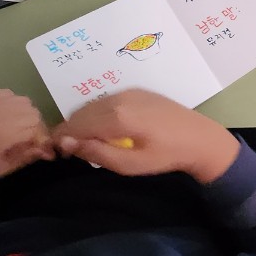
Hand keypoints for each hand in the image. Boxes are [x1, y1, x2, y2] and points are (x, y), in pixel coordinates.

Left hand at [0, 90, 52, 196]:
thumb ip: (23, 157)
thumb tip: (46, 150)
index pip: (34, 127)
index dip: (43, 138)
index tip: (43, 150)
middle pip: (30, 110)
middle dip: (35, 126)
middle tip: (31, 141)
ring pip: (20, 99)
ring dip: (25, 114)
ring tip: (18, 130)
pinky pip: (4, 94)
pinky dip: (11, 104)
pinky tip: (5, 119)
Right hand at [53, 89, 239, 183]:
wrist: (200, 138)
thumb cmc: (165, 156)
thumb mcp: (130, 165)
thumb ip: (96, 153)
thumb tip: (66, 144)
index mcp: (117, 116)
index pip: (76, 124)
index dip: (60, 137)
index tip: (55, 152)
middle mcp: (119, 98)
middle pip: (81, 112)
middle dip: (70, 129)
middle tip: (68, 149)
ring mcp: (128, 91)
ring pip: (93, 104)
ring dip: (83, 120)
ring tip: (84, 141)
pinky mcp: (136, 91)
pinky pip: (106, 100)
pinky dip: (97, 113)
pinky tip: (103, 128)